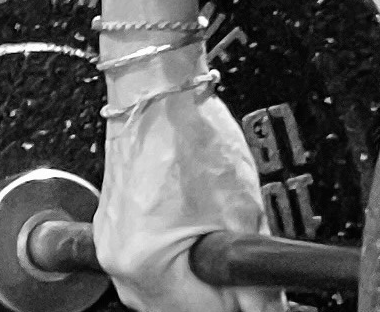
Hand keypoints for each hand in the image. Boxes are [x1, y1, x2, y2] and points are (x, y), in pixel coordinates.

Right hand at [94, 58, 283, 311]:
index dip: (243, 309)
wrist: (158, 89)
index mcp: (144, 262)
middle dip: (219, 302)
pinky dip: (179, 269)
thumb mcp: (240, 212)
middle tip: (253, 288)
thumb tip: (267, 308)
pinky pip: (149, 271)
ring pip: (163, 298)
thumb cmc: (189, 132)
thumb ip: (256, 276)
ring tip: (230, 261)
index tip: (265, 303)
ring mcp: (112, 246)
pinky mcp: (116, 231)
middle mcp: (118, 261)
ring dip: (199, 288)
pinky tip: (202, 247)